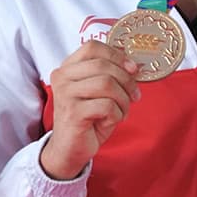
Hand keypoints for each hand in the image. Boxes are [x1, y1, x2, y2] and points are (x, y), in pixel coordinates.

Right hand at [40, 41, 140, 179]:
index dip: (116, 55)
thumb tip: (133, 65)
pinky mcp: (73, 112)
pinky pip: (107, 106)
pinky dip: (117, 114)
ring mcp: (65, 94)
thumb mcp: (98, 93)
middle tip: (134, 95)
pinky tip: (110, 121)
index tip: (132, 69)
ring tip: (122, 110)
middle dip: (126, 80)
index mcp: (67, 68)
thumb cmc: (88, 119)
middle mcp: (62, 77)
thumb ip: (109, 75)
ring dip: (123, 99)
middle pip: (103, 65)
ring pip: (106, 84)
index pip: (92, 47)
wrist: (70, 149)